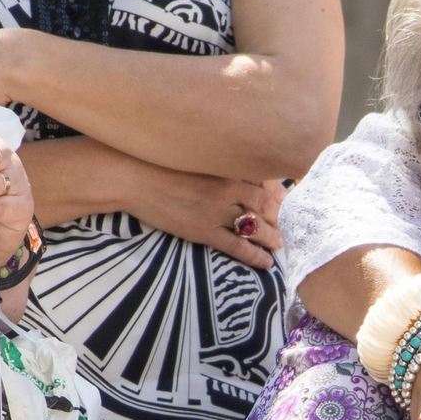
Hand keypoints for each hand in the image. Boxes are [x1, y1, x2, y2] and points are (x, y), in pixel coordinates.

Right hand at [126, 166, 285, 269]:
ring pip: (255, 227)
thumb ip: (213, 162)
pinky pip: (237, 247)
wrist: (135, 177)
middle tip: (285, 223)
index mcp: (226, 168)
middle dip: (277, 216)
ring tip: (279, 243)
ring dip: (271, 236)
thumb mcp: (192, 157)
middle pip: (264, 205)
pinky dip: (255, 255)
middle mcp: (228, 190)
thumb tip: (226, 168)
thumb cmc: (158, 163)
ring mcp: (217, 212)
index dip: (276, 193)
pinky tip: (267, 262)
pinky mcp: (205, 231)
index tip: (283, 198)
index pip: (261, 182)